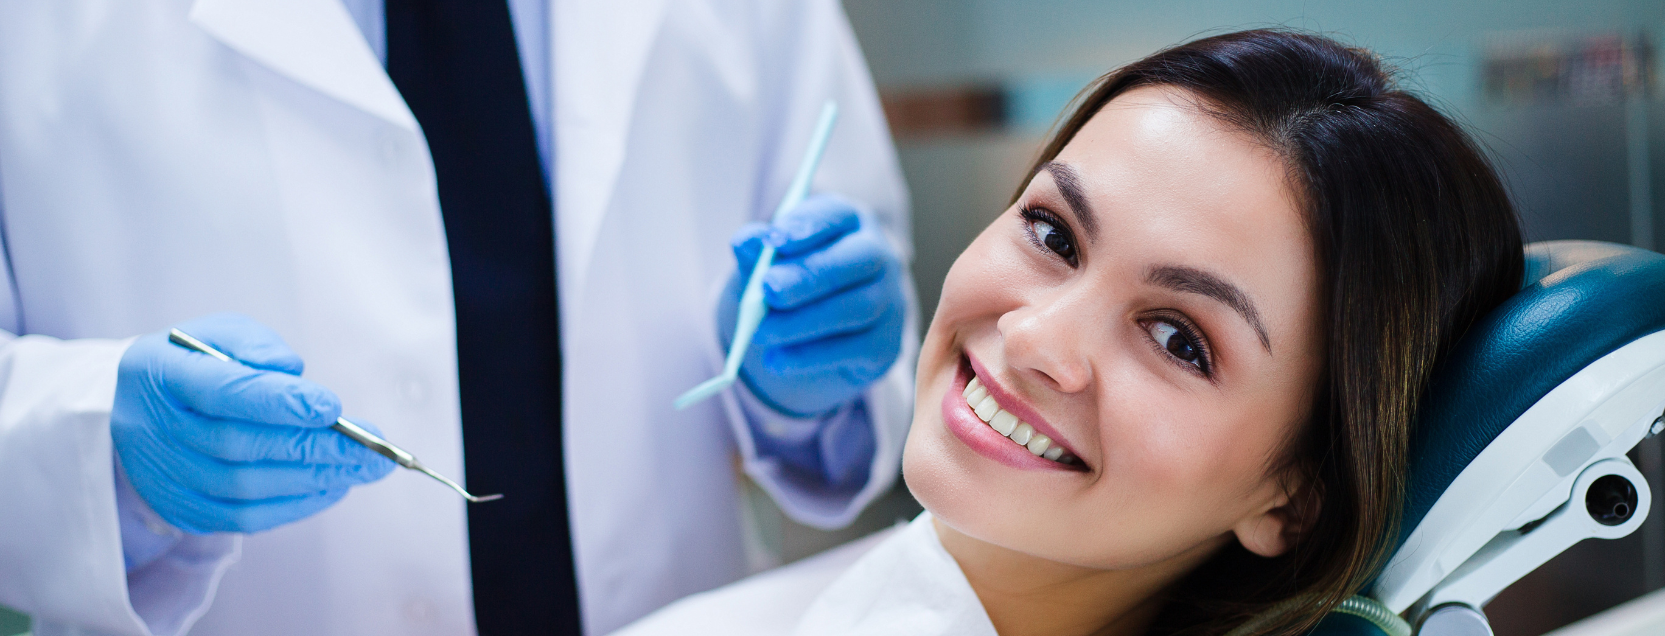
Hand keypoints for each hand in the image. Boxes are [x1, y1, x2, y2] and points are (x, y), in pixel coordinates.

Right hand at [111, 313, 394, 533]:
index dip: (278, 402)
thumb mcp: (217, 334)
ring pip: (244, 487)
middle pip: (238, 446)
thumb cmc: (195, 364)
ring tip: (364, 467)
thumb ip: (254, 345)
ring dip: (313, 478)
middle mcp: (153, 429)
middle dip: (313, 446)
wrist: (140, 410)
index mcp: (158, 374)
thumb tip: (293, 373)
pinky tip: (333, 486)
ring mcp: (164, 476)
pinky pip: (244, 517)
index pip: (221, 391)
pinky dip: (295, 504)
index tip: (332, 407)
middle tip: (371, 447)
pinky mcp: (181, 509)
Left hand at [721, 194, 905, 417]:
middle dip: (810, 275)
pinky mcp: (885, 344)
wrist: (816, 335)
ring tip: (760, 332)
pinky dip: (810, 356)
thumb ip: (757, 251)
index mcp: (849, 223)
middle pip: (858, 259)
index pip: (837, 215)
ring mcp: (889, 301)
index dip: (808, 225)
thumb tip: (745, 242)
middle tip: (769, 289)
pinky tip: (776, 360)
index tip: (774, 240)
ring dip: (803, 322)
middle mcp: (879, 256)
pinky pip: (854, 350)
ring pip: (856, 307)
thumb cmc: (792, 284)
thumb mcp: (769, 263)